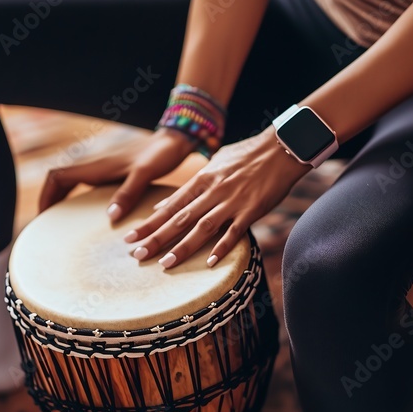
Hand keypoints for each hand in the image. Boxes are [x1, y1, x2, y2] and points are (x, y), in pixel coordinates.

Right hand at [39, 128, 195, 220]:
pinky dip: (79, 200)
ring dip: (62, 201)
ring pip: (72, 185)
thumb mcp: (144, 174)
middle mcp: (96, 168)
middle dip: (50, 202)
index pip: (57, 177)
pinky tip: (90, 218)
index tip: (42, 216)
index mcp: (97, 167)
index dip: (45, 195)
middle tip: (48, 226)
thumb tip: (110, 217)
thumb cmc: (160, 155)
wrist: (174, 141)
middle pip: (60, 182)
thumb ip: (128, 194)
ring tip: (62, 225)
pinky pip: (87, 188)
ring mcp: (104, 172)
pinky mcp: (114, 175)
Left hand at [123, 127, 308, 268]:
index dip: (149, 222)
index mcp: (202, 179)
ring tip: (164, 263)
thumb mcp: (214, 164)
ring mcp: (232, 201)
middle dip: (156, 238)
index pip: (169, 205)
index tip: (131, 237)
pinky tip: (209, 262)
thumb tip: (164, 204)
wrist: (281, 148)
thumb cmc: (247, 155)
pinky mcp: (252, 209)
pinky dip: (222, 247)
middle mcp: (212, 191)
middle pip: (179, 218)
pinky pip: (235, 232)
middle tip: (137, 255)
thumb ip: (190, 186)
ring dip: (182, 247)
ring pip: (202, 227)